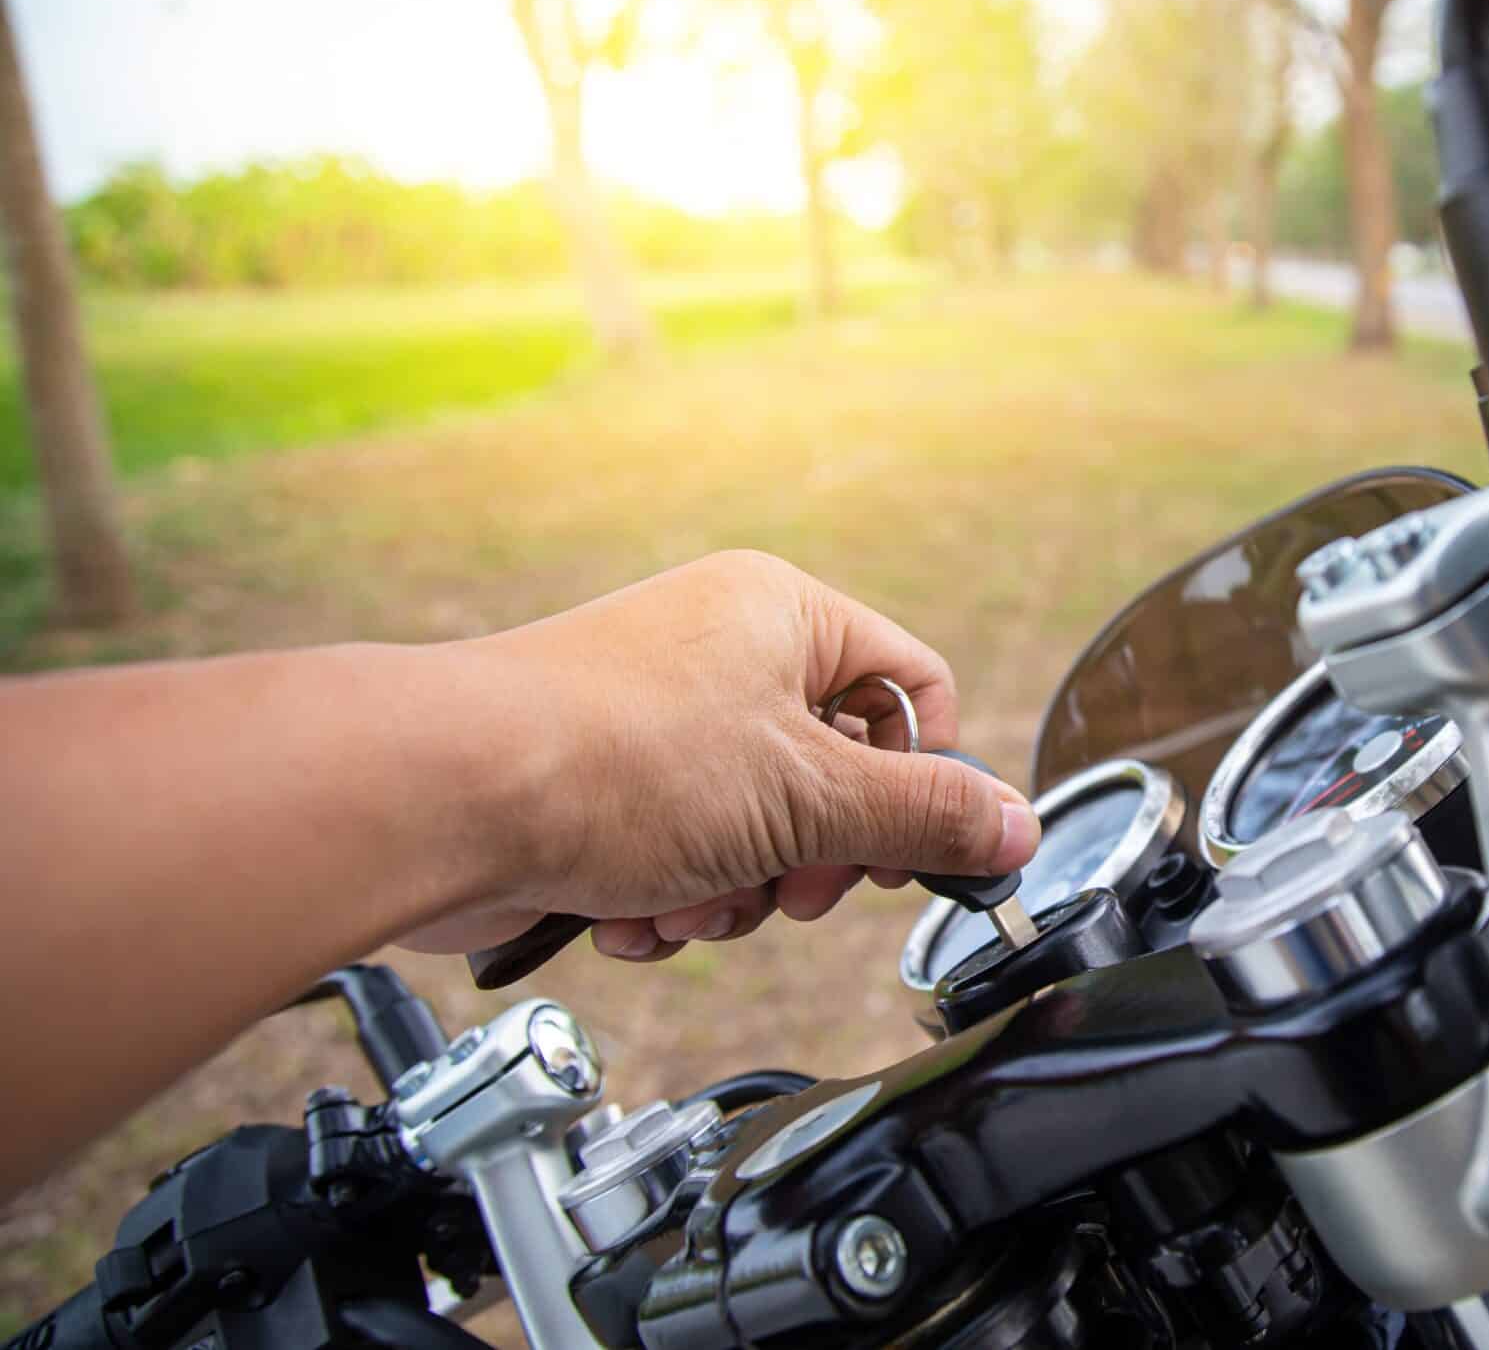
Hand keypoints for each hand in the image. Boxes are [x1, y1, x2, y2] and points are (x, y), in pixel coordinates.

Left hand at [402, 551, 1039, 960]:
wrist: (438, 797)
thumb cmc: (613, 760)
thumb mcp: (807, 798)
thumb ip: (925, 816)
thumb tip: (1017, 826)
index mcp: (783, 614)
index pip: (911, 690)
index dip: (922, 778)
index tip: (903, 849)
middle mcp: (720, 652)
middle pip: (835, 774)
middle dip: (812, 855)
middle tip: (790, 884)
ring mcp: (657, 718)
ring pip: (758, 831)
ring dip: (736, 889)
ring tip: (688, 896)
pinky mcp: (603, 784)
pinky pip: (683, 853)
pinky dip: (670, 896)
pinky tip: (632, 906)